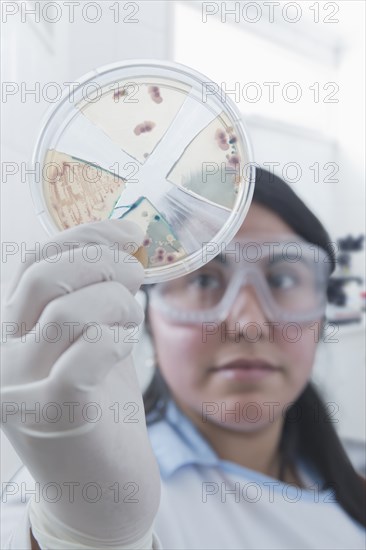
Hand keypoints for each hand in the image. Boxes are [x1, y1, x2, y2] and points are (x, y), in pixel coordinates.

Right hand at [1, 220, 160, 547]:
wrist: (98, 482)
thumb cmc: (98, 400)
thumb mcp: (90, 335)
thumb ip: (97, 292)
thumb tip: (127, 237)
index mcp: (10, 326)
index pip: (36, 259)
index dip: (87, 235)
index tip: (130, 231)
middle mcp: (1, 352)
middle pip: (44, 275)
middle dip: (104, 261)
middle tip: (137, 273)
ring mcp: (19, 386)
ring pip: (66, 311)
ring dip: (115, 301)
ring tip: (131, 316)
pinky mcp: (52, 416)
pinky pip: (84, 356)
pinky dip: (115, 339)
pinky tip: (124, 346)